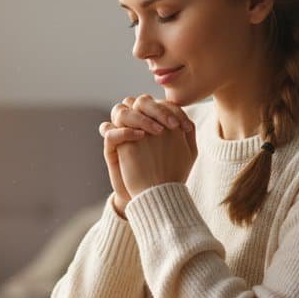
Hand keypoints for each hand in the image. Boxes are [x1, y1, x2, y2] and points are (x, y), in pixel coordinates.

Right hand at [99, 95, 194, 214]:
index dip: (173, 110)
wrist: (153, 196)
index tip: (186, 127)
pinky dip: (124, 130)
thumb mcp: (185, 152)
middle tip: (172, 126)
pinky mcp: (111, 147)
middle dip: (157, 110)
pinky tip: (141, 137)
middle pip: (139, 101)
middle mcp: (135, 123)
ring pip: (121, 110)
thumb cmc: (169, 172)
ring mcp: (122, 133)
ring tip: (158, 131)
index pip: (159, 103)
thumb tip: (189, 118)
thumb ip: (187, 133)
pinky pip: (109, 131)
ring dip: (140, 117)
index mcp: (153, 120)